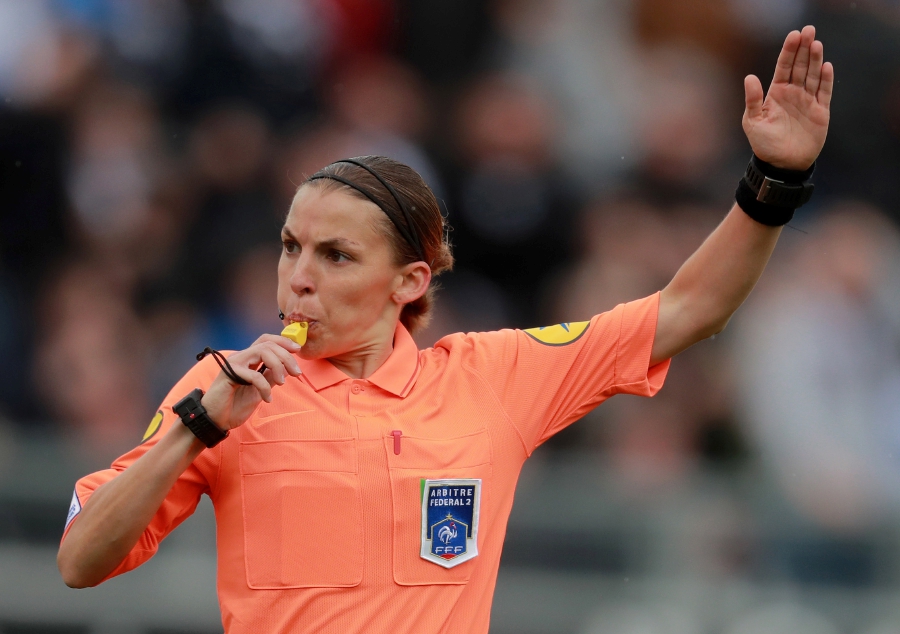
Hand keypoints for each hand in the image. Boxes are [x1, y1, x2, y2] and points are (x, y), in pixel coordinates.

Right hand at [201, 335, 301, 430]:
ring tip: (282, 383)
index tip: (297, 350)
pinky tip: (267, 399)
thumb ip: (270, 378)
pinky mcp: (229, 373)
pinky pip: (254, 375)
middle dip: (286, 356)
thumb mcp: (260, 390)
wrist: (216, 420)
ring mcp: (234, 363)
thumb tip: (286, 368)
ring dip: (278, 366)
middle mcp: (240, 357)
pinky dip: (265, 387)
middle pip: (268, 344)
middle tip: (296, 373)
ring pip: (262, 351)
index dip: (283, 341)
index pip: (266, 340)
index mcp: (248, 359)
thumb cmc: (235, 406)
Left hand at [743, 25, 833, 170]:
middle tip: (808, 30)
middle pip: (800, 66)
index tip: (793, 35)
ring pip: (812, 75)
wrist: (782, 165)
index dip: (789, 51)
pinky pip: (824, 92)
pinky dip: (826, 79)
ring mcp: (807, 101)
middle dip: (804, 48)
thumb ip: (753, 100)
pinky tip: (826, 66)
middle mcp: (793, 93)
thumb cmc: (764, 144)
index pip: (784, 67)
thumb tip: (749, 77)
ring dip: (815, 59)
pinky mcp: (820, 111)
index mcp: (776, 93)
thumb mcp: (753, 122)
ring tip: (816, 43)